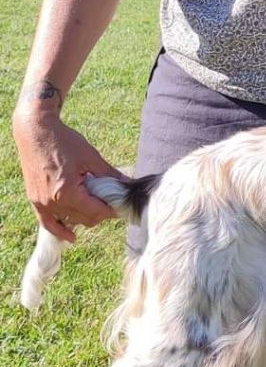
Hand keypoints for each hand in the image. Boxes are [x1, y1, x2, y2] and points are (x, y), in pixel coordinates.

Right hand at [13, 100, 120, 243]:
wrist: (35, 130)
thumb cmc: (63, 140)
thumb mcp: (91, 158)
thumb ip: (111, 175)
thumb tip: (130, 185)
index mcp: (67, 193)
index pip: (98, 212)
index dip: (113, 210)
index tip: (123, 206)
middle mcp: (53, 202)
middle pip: (86, 219)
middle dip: (101, 213)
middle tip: (111, 202)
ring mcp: (42, 202)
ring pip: (71, 221)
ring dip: (85, 216)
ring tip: (95, 204)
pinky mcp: (35, 199)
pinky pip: (48, 223)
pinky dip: (60, 230)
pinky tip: (72, 237)